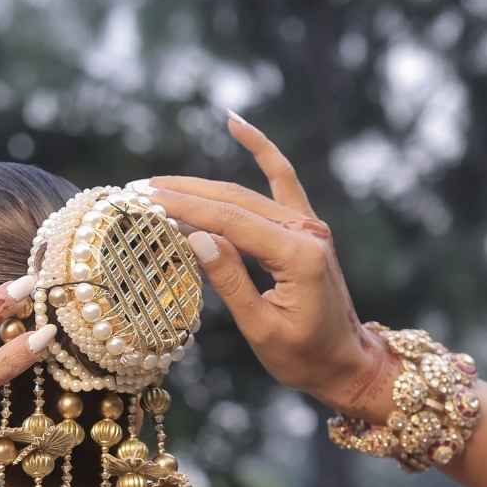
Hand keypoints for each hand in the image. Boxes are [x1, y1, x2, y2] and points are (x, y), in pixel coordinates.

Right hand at [146, 114, 400, 419]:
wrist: (345, 361)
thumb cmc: (304, 356)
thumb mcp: (261, 328)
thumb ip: (231, 281)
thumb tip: (196, 238)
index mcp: (297, 256)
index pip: (231, 222)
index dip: (186, 209)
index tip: (148, 201)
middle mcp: (306, 231)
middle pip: (236, 200)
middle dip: (186, 193)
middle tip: (141, 189)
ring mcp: (309, 225)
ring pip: (249, 193)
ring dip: (204, 185)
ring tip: (161, 181)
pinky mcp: (306, 228)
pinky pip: (281, 180)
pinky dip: (262, 152)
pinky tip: (236, 125)